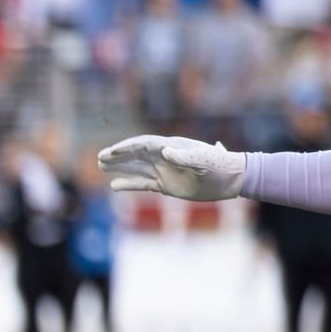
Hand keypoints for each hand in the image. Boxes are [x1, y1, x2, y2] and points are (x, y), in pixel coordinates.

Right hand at [97, 135, 243, 201]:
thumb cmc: (219, 166)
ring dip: (119, 167)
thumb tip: (165, 151)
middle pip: (135, 154)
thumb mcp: (204, 160)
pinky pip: (142, 184)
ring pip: (136, 168)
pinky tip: (114, 186)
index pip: (143, 145)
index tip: (111, 152)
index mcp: (171, 147)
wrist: (231, 179)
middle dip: (118, 155)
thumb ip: (184, 156)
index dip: (126, 147)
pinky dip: (128, 184)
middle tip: (99, 157)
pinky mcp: (165, 185)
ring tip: (101, 166)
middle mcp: (164, 157)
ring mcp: (163, 170)